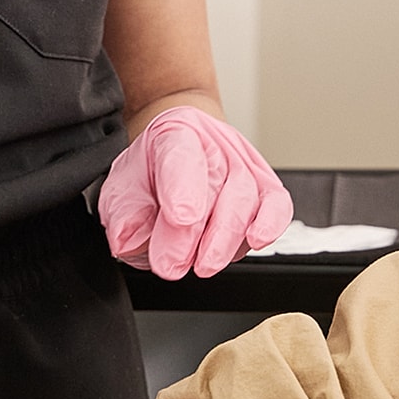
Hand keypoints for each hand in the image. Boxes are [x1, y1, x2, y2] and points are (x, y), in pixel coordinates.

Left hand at [99, 106, 293, 279]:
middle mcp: (215, 144)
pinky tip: (256, 241)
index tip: (179, 219)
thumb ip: (123, 215)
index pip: (180, 156)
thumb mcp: (122, 189)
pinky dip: (271, 224)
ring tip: (203, 264)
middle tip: (173, 264)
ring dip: (225, 238)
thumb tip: (129, 240)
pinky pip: (277, 204)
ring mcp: (245, 165)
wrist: (178, 155)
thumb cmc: (153, 173)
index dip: (182, 188)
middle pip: (217, 181)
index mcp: (174, 134)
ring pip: (246, 196)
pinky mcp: (266, 189)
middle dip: (196, 231)